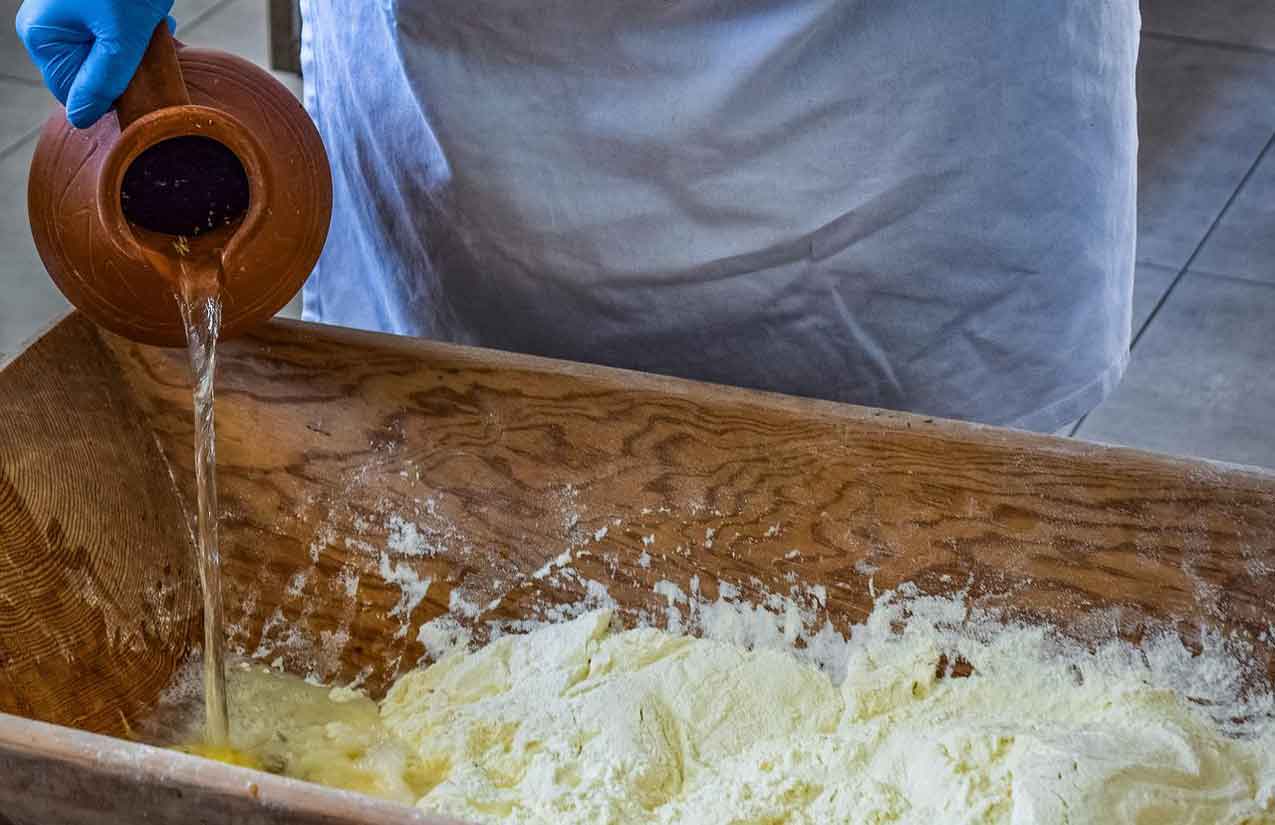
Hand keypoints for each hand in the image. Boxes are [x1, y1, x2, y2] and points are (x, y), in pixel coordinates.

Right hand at [15, 0, 174, 128]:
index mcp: (42, 34)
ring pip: (106, 55)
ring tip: (151, 30)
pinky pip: (113, 35)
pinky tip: (153, 21)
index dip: (107, 94)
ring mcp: (69, 14)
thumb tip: (80, 118)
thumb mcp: (120, 38)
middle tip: (147, 49)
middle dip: (124, 68)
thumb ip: (103, 81)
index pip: (70, 92)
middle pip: (89, 73)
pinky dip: (137, 33)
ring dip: (135, 51)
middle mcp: (48, 24)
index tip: (136, 81)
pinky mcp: (92, 7)